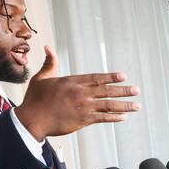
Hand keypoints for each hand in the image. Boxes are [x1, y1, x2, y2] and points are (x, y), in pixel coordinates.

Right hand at [18, 47, 140, 140]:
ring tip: (137, 105)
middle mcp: (81, 93)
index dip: (111, 77)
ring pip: (108, 105)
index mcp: (72, 82)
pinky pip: (102, 118)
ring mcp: (83, 107)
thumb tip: (48, 47)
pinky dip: (114, 118)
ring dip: (124, 105)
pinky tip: (124, 117)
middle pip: (107, 90)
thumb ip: (50, 63)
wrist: (31, 119)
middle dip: (124, 90)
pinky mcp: (83, 120)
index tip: (123, 76)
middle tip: (137, 90)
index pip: (96, 78)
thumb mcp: (42, 78)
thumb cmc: (35, 99)